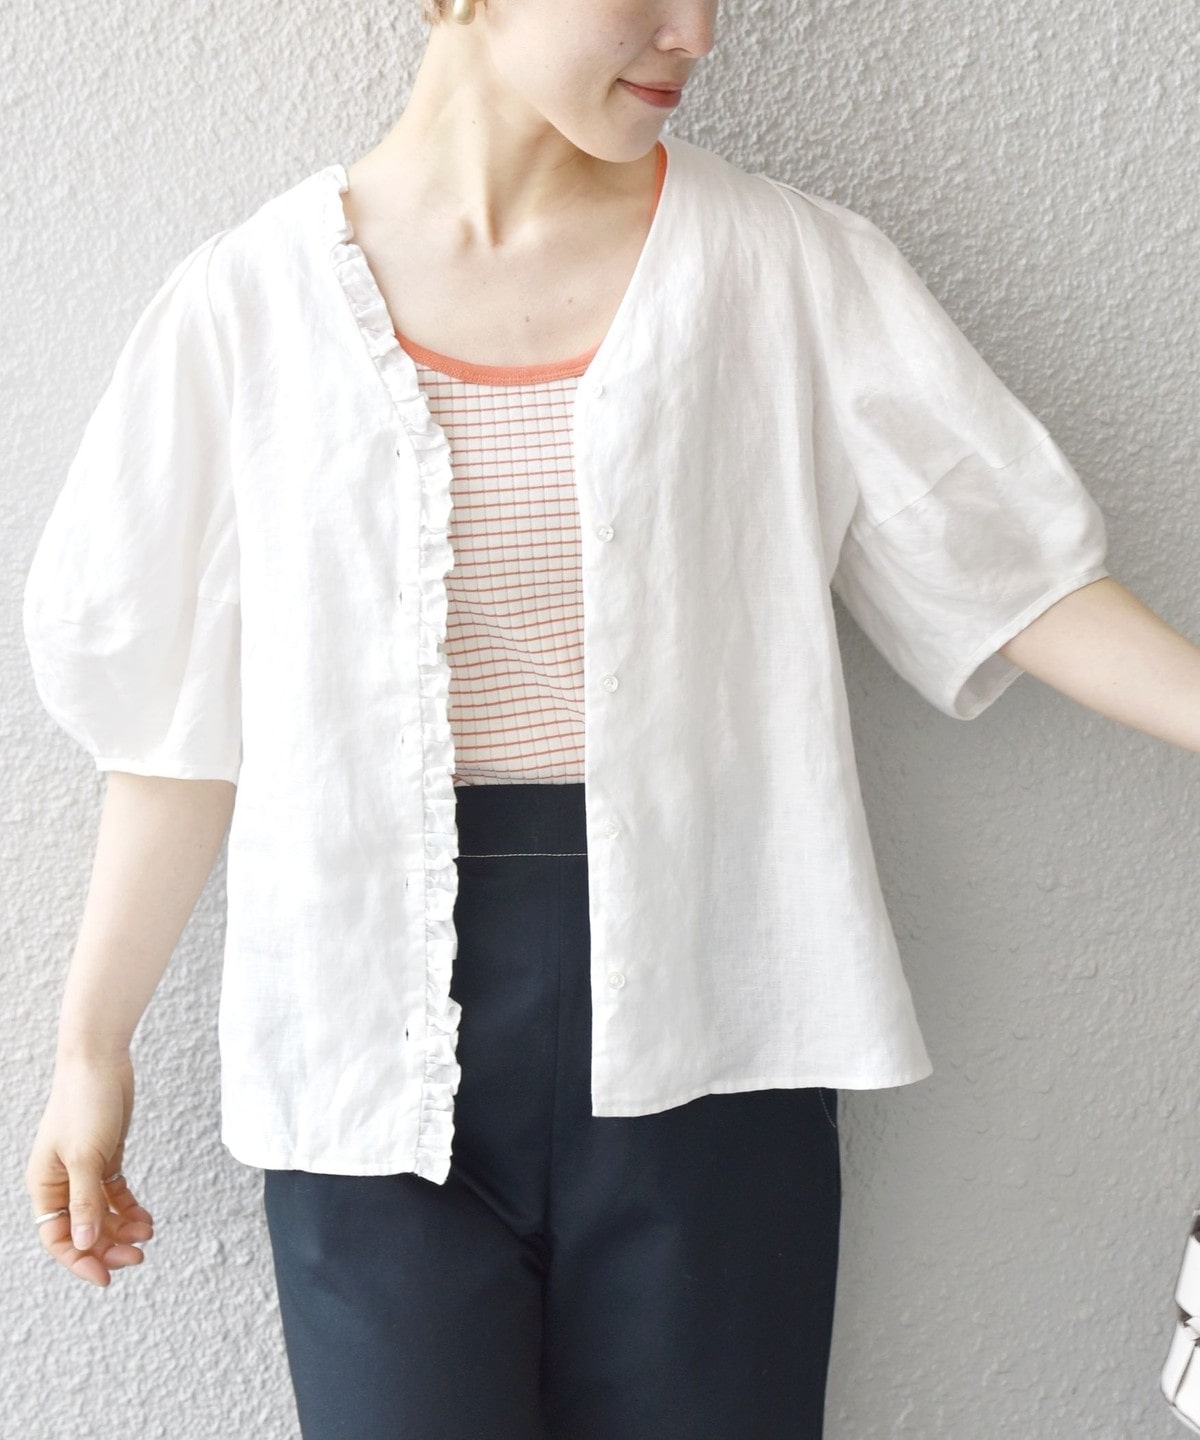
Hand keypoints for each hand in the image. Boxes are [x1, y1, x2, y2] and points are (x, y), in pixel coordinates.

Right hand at [25, 1053, 154, 1287]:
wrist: (100, 1061)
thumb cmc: (84, 1102)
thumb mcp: (85, 1156)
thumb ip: (85, 1202)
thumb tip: (84, 1244)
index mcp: (44, 1185)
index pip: (57, 1238)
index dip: (79, 1260)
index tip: (107, 1276)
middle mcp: (61, 1182)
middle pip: (82, 1230)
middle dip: (108, 1246)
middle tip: (138, 1255)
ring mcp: (83, 1171)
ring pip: (100, 1214)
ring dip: (122, 1228)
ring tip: (147, 1233)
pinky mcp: (105, 1158)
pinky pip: (114, 1194)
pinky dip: (129, 1208)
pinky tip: (146, 1218)